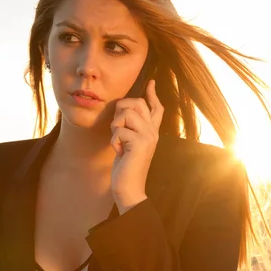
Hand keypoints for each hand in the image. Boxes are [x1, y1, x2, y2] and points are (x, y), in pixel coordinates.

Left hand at [110, 79, 163, 205]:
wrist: (129, 188)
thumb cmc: (125, 168)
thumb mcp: (128, 144)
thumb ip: (130, 128)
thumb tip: (124, 110)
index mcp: (152, 132)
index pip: (156, 108)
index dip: (152, 94)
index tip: (150, 82)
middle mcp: (153, 132)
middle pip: (137, 103)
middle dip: (121, 109)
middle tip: (117, 126)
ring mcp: (148, 136)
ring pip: (126, 113)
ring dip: (115, 127)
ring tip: (118, 142)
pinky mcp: (140, 143)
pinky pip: (119, 130)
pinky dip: (114, 141)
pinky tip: (119, 152)